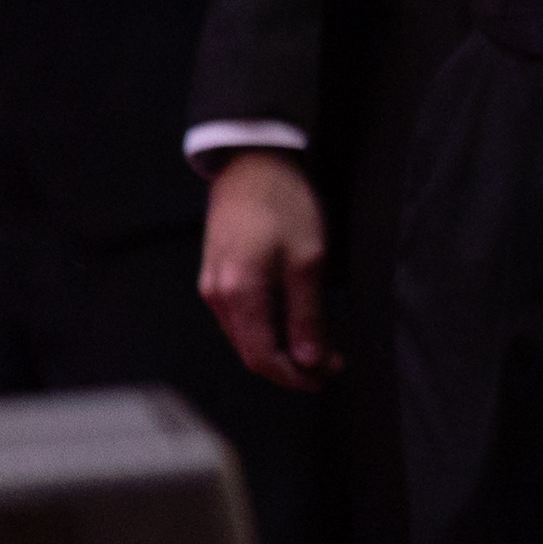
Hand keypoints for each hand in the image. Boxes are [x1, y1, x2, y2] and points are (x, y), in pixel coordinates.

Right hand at [198, 152, 338, 391]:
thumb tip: (310, 360)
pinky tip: (292, 327)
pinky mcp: (217, 276)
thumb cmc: (284, 205)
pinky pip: (239, 318)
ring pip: (244, 337)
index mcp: (239, 294)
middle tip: (329, 368)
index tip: (326, 379)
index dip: (295, 377)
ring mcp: (213, 287)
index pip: (263, 358)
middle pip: (250, 352)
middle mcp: (217, 297)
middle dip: (290, 367)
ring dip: (279, 350)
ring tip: (318, 350)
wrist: (252, 164)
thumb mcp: (308, 259)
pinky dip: (266, 330)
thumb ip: (307, 314)